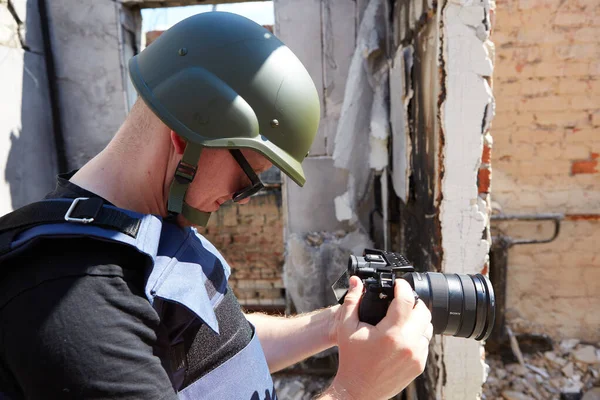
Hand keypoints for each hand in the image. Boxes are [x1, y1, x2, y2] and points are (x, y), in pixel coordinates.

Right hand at [323, 276, 432, 399]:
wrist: (357, 390)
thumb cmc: (351, 359)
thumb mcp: (346, 327)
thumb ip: (352, 301)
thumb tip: (356, 281)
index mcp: (390, 333)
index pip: (406, 300)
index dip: (402, 286)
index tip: (398, 283)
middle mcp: (408, 344)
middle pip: (423, 311)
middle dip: (413, 301)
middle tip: (400, 299)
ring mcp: (416, 356)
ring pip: (427, 327)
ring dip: (417, 318)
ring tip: (402, 317)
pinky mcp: (419, 365)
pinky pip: (425, 342)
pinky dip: (417, 334)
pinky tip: (402, 334)